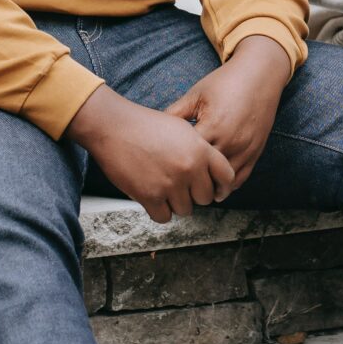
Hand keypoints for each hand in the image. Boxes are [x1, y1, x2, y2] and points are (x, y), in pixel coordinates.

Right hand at [65, 85, 233, 223]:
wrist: (115, 127)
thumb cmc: (147, 125)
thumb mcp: (183, 129)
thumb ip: (200, 149)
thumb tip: (211, 170)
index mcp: (201, 149)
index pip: (227, 177)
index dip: (222, 187)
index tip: (215, 190)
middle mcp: (190, 167)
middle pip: (205, 198)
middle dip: (194, 195)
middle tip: (181, 186)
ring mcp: (170, 183)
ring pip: (185, 210)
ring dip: (175, 203)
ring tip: (164, 187)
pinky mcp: (150, 196)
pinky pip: (164, 217)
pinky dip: (159, 210)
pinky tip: (153, 197)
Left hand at [165, 35, 289, 193]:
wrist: (260, 74)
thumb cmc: (225, 82)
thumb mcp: (196, 94)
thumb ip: (175, 113)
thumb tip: (151, 130)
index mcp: (213, 126)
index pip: (188, 158)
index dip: (173, 165)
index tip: (162, 168)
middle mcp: (231, 142)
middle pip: (205, 175)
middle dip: (190, 181)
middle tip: (174, 186)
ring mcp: (245, 149)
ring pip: (224, 183)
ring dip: (209, 187)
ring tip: (193, 188)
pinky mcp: (256, 152)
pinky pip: (240, 178)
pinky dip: (227, 184)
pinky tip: (214, 183)